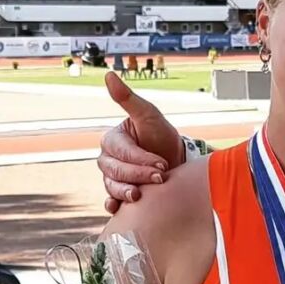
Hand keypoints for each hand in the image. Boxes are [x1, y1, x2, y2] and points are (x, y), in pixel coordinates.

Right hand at [99, 72, 184, 213]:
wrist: (176, 158)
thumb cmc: (161, 135)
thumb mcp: (149, 115)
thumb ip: (129, 99)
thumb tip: (109, 75)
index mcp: (112, 139)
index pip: (121, 151)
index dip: (140, 158)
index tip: (162, 163)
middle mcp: (108, 159)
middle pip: (115, 170)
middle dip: (139, 174)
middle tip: (161, 177)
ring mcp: (111, 177)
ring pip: (112, 186)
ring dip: (126, 192)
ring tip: (143, 195)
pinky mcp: (118, 193)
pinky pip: (110, 201)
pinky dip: (113, 205)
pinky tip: (120, 208)